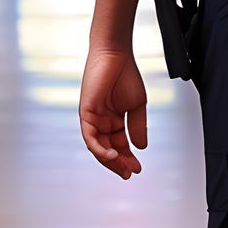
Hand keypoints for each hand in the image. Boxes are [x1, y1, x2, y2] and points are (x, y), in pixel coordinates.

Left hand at [79, 46, 148, 178]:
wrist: (116, 54)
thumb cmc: (125, 74)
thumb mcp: (137, 106)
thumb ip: (138, 127)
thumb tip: (141, 148)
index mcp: (113, 119)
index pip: (119, 145)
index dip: (128, 158)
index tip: (138, 168)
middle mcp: (101, 121)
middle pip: (108, 149)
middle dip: (119, 163)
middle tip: (130, 173)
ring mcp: (92, 117)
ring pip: (98, 147)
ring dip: (110, 160)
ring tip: (123, 168)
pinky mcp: (85, 113)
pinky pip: (90, 137)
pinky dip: (99, 149)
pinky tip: (112, 155)